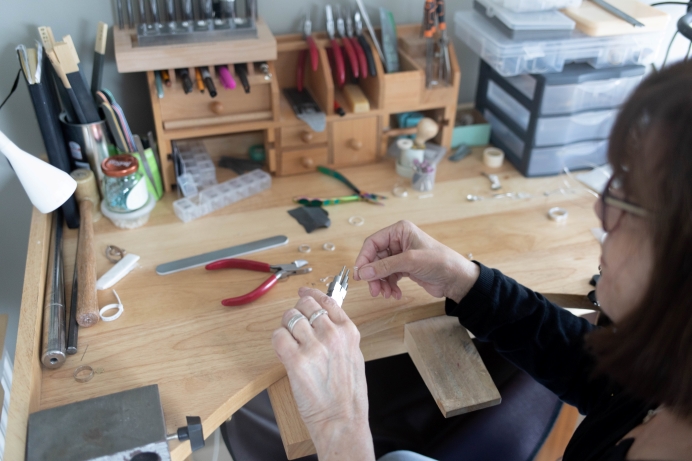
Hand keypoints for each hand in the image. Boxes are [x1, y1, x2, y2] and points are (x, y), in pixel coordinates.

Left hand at [272, 287, 374, 460]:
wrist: (343, 420)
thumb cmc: (349, 395)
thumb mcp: (354, 357)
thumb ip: (341, 336)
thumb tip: (324, 321)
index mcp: (348, 331)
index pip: (327, 301)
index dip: (311, 294)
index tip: (303, 292)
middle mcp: (332, 334)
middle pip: (305, 305)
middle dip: (297, 312)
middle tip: (294, 324)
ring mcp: (313, 346)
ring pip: (290, 318)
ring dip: (286, 327)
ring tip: (289, 341)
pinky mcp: (295, 360)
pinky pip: (278, 336)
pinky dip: (278, 341)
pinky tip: (284, 351)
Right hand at [353, 220, 479, 302]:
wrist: (457, 279)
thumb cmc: (439, 262)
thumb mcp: (409, 261)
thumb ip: (385, 266)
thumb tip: (362, 272)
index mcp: (399, 231)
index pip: (372, 243)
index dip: (363, 258)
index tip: (359, 275)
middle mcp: (398, 241)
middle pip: (375, 258)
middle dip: (373, 275)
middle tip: (374, 290)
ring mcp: (401, 255)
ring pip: (381, 269)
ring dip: (381, 283)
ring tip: (386, 294)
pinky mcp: (405, 268)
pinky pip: (389, 277)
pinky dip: (389, 286)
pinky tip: (395, 294)